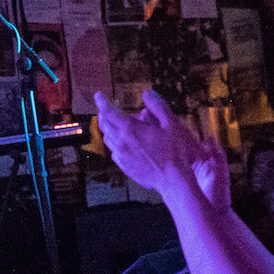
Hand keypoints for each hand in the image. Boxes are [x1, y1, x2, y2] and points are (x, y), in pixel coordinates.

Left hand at [95, 89, 227, 205]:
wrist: (173, 180)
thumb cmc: (174, 152)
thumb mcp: (171, 123)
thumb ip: (158, 106)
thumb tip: (147, 93)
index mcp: (130, 129)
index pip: (108, 112)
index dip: (102, 102)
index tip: (98, 95)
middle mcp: (121, 142)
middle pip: (104, 125)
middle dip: (103, 114)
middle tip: (105, 108)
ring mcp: (122, 156)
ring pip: (107, 139)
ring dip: (108, 129)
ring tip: (113, 124)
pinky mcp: (125, 167)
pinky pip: (114, 152)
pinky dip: (114, 144)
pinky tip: (122, 144)